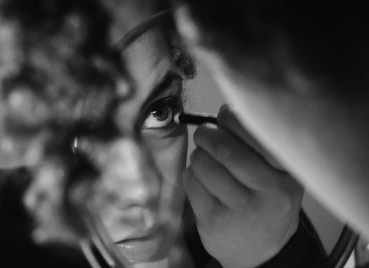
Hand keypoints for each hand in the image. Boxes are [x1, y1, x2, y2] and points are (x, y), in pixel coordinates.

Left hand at [183, 105, 302, 267]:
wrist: (263, 251)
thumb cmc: (267, 202)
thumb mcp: (279, 175)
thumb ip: (258, 144)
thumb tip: (226, 110)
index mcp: (286, 176)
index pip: (255, 134)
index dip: (231, 118)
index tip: (224, 116)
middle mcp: (267, 194)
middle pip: (225, 149)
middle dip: (207, 135)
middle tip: (204, 134)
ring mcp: (239, 211)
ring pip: (203, 164)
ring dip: (198, 155)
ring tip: (205, 159)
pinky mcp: (212, 222)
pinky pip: (191, 182)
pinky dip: (191, 173)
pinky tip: (200, 179)